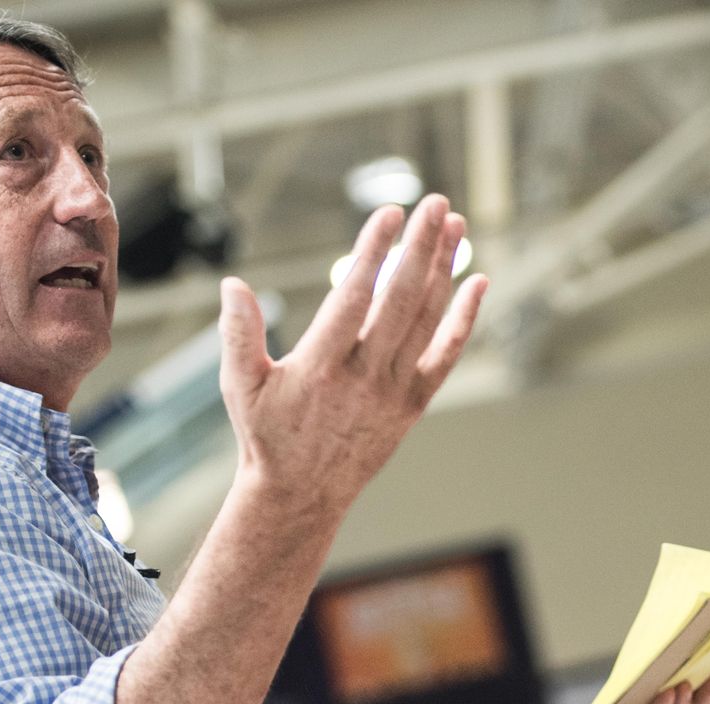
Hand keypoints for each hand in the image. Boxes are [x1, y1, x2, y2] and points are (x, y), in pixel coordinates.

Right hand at [217, 195, 486, 513]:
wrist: (302, 494)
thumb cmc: (267, 436)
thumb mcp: (240, 386)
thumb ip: (238, 335)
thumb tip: (232, 284)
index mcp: (320, 366)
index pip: (355, 296)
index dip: (375, 251)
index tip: (390, 212)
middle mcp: (364, 376)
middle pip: (402, 299)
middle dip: (422, 247)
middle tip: (436, 203)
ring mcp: (394, 390)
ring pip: (427, 320)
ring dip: (444, 269)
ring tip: (454, 225)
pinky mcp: (413, 403)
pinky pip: (446, 355)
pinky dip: (464, 319)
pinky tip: (477, 283)